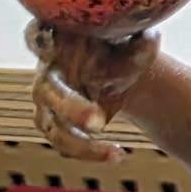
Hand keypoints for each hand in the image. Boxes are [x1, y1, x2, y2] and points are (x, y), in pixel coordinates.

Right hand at [28, 20, 159, 162]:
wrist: (121, 72)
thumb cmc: (119, 49)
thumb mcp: (131, 42)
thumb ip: (139, 42)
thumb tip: (151, 38)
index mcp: (58, 40)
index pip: (39, 36)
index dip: (41, 41)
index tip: (50, 45)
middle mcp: (47, 70)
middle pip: (46, 91)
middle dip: (70, 108)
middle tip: (98, 122)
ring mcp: (48, 101)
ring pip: (54, 127)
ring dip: (81, 143)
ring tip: (114, 151)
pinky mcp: (55, 124)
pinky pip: (65, 145)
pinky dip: (90, 153)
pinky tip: (117, 155)